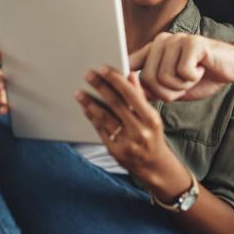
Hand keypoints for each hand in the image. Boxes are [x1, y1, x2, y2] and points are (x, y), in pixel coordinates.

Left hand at [76, 67, 189, 194]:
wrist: (153, 165)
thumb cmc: (152, 135)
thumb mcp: (151, 116)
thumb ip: (140, 96)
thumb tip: (130, 75)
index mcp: (151, 118)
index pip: (131, 94)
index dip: (116, 80)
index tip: (103, 68)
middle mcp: (139, 131)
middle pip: (115, 104)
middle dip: (100, 87)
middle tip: (88, 75)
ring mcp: (127, 142)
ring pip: (105, 118)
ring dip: (90, 103)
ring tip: (79, 92)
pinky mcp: (115, 152)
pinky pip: (100, 131)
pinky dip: (92, 118)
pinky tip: (85, 108)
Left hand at [128, 33, 233, 101]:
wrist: (232, 67)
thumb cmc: (203, 76)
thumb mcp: (174, 88)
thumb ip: (153, 89)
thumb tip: (131, 95)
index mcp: (154, 49)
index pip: (131, 64)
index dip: (128, 80)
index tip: (125, 92)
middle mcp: (162, 41)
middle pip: (147, 77)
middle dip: (166, 92)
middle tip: (183, 85)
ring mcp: (177, 39)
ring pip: (164, 77)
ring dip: (181, 86)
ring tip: (193, 76)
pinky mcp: (192, 43)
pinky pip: (183, 72)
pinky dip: (193, 78)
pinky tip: (201, 70)